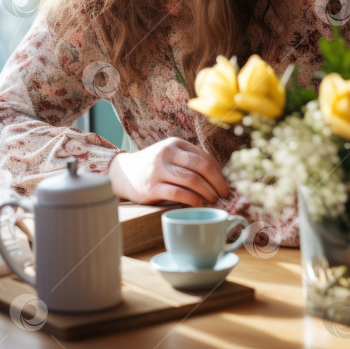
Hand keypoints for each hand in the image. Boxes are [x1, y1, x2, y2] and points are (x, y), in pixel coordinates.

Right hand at [108, 137, 230, 206]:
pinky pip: (178, 194)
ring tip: (213, 200)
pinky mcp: (151, 188)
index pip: (204, 157)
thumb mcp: (170, 155)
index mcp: (174, 144)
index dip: (219, 172)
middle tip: (224, 194)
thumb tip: (219, 175)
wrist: (124, 173)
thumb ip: (189, 160)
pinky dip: (193, 200)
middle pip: (201, 167)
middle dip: (217, 182)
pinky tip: (199, 204)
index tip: (226, 184)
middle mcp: (166, 154)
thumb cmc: (154, 166)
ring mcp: (158, 171)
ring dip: (207, 192)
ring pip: (191, 180)